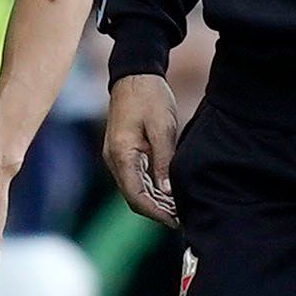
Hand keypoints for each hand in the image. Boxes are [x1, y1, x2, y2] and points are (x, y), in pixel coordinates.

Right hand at [103, 75, 180, 223]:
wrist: (134, 74)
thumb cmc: (149, 97)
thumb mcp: (162, 127)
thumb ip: (164, 161)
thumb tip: (167, 192)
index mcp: (121, 154)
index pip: (136, 196)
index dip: (156, 213)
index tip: (176, 221)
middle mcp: (113, 159)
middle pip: (132, 197)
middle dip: (156, 211)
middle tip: (182, 219)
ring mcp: (115, 156)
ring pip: (133, 189)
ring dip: (154, 202)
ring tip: (178, 210)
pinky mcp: (121, 152)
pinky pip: (134, 178)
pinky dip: (150, 189)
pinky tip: (167, 193)